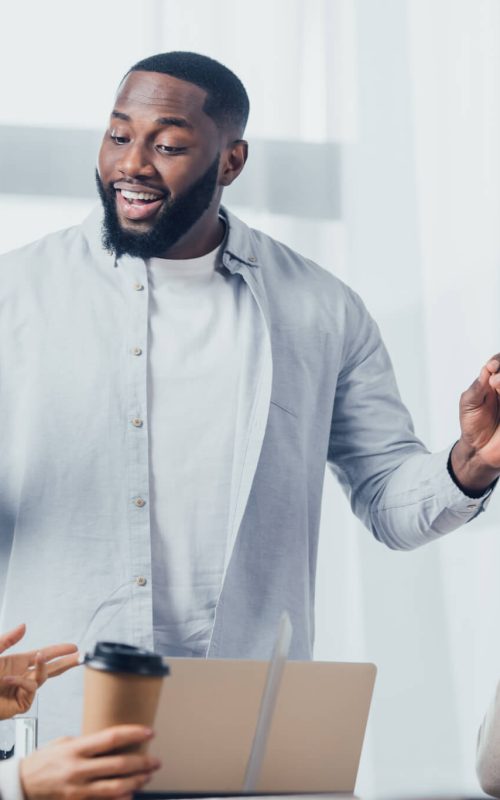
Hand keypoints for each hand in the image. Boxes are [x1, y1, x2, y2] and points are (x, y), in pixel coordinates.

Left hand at [0, 624, 78, 719]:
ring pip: (42, 679)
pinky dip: (22, 683)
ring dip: (41, 668)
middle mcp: (21, 676)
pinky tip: (9, 680)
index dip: (59, 650)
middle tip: (80, 657)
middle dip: (66, 663)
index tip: (72, 647)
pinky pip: (30, 690)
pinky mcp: (19, 704)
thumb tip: (23, 626)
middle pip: (50, 669)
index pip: (43, 655)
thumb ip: (7, 639)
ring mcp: (20, 691)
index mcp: (17, 663)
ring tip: (36, 658)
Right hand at [20, 725, 160, 799]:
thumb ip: (89, 742)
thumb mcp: (65, 742)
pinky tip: (131, 793)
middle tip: (156, 760)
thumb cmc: (44, 761)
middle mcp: (79, 769)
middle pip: (119, 765)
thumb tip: (114, 740)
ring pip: (116, 788)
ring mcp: (79, 790)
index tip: (149, 732)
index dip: (133, 733)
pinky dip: (122, 799)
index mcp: (76, 749)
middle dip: (142, 762)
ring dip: (137, 781)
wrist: (23, 784)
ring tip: (147, 776)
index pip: (111, 738)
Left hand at [452, 355, 499, 491]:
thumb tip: (487, 370)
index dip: (498, 361)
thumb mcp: (469, 404)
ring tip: (496, 386)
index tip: (491, 368)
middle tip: (494, 382)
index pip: (499, 363)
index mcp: (494, 382)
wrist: (479, 450)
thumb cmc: (472, 424)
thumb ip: (477, 387)